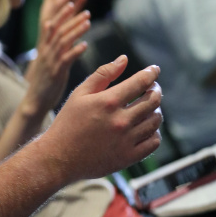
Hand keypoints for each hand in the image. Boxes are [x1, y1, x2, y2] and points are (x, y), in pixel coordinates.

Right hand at [24, 1, 90, 113]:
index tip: (72, 3)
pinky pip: (66, 59)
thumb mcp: (47, 61)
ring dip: (76, 30)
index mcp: (45, 48)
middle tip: (85, 10)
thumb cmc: (44, 82)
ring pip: (63, 41)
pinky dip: (75, 51)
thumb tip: (59, 34)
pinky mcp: (56, 73)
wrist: (34, 100)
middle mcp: (46, 52)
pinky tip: (85, 45)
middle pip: (59, 30)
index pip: (52, 26)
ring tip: (88, 22)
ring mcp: (51, 62)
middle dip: (72, 19)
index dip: (62, 14)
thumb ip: (53, 47)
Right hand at [38, 55, 161, 182]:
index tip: (154, 70)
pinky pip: (153, 142)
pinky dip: (154, 133)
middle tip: (152, 88)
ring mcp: (126, 140)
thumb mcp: (80, 93)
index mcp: (108, 101)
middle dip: (155, 90)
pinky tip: (146, 128)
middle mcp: (120, 120)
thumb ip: (103, 74)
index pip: (141, 82)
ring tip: (149, 108)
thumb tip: (124, 59)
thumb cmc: (68, 122)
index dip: (151, 73)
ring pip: (155, 121)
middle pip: (153, 101)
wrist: (59, 157)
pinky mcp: (128, 157)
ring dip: (156, 111)